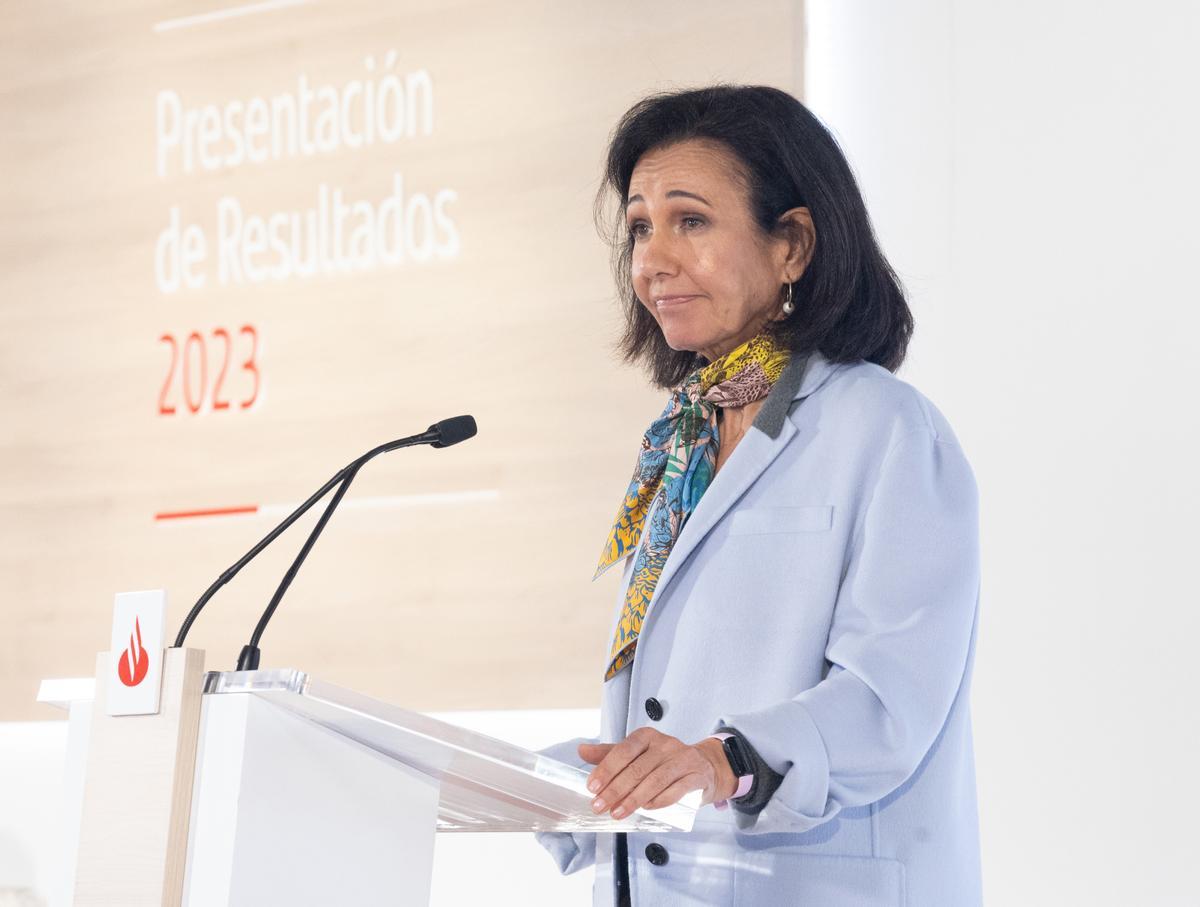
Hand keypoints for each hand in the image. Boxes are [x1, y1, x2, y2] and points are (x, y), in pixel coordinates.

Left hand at [578, 727, 737, 819]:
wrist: (704, 766)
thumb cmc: (664, 761)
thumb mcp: (637, 753)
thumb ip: (610, 753)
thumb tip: (582, 750)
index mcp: (647, 736)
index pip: (623, 750)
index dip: (606, 769)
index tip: (592, 787)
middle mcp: (665, 744)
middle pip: (637, 769)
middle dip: (615, 790)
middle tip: (599, 806)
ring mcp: (682, 759)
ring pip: (654, 780)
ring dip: (633, 799)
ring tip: (618, 813)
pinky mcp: (696, 775)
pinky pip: (676, 790)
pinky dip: (659, 801)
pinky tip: (646, 809)